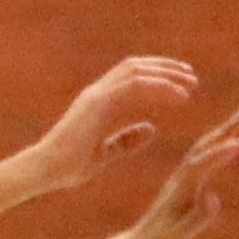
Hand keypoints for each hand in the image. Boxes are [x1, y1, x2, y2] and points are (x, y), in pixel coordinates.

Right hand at [29, 55, 201, 194]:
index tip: (182, 85)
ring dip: (166, 74)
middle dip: (165, 68)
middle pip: (135, 67)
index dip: (157, 76)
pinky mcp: (97, 103)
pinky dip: (159, 87)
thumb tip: (152, 128)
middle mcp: (97, 93)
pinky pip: (134, 86)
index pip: (131, 78)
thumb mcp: (106, 153)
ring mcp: (96, 96)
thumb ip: (127, 140)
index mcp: (99, 102)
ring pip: (137, 72)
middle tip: (191, 77)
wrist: (46, 170)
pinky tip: (179, 96)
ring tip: (191, 85)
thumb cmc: (70, 166)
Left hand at [111, 111, 238, 238]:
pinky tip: (222, 153)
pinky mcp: (181, 192)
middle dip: (223, 132)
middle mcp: (179, 183)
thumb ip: (196, 220)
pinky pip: (200, 165)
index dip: (223, 152)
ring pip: (201, 155)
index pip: (202, 163)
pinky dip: (214, 154)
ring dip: (220, 138)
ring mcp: (180, 186)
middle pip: (202, 149)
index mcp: (178, 190)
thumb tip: (214, 197)